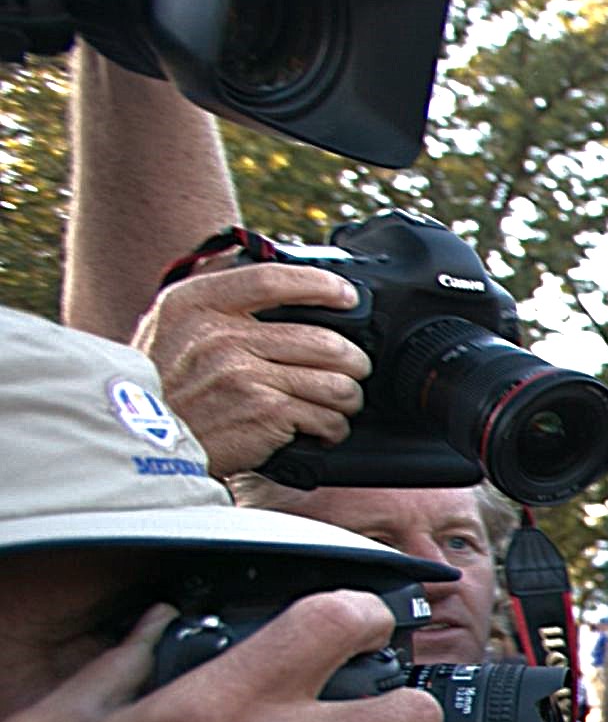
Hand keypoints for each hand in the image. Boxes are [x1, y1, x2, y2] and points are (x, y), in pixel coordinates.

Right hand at [133, 263, 371, 477]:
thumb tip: (281, 288)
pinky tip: (320, 430)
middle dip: (352, 361)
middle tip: (352, 370)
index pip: (272, 280)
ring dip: (348, 398)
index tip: (347, 296)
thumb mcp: (171, 327)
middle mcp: (220, 336)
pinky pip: (326, 417)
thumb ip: (218, 304)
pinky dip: (333, 427)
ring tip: (338, 404)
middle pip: (324, 341)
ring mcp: (243, 375)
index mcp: (195, 305)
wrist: (140, 442)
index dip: (322, 285)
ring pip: (336, 383)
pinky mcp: (263, 412)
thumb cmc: (162, 386)